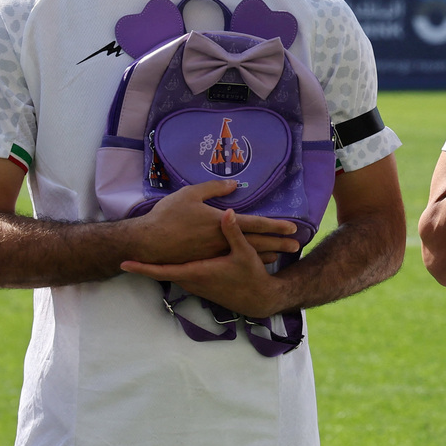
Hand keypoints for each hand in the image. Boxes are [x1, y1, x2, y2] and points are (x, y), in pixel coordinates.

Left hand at [121, 209, 286, 318]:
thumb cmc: (250, 276)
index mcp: (197, 272)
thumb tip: (226, 212)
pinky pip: (178, 275)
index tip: (124, 263)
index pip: (163, 271)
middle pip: (161, 272)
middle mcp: (191, 281)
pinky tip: (169, 257)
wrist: (257, 299)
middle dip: (145, 264)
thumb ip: (233, 233)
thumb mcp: (244, 253)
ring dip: (157, 266)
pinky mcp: (199, 286)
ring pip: (170, 273)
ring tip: (142, 254)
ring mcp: (194, 285)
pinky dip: (170, 267)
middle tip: (127, 253)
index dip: (143, 267)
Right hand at [131, 179, 300, 262]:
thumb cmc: (168, 216)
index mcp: (221, 223)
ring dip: (267, 253)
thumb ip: (214, 188)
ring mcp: (216, 253)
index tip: (293, 226)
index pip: (255, 224)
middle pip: (257, 242)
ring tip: (283, 254)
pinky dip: (248, 260)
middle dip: (279, 243)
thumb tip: (234, 184)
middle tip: (297, 244)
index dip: (275, 225)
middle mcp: (222, 240)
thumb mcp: (190, 194)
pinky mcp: (207, 261)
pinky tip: (257, 261)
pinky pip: (234, 261)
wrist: (148, 243)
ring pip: (247, 254)